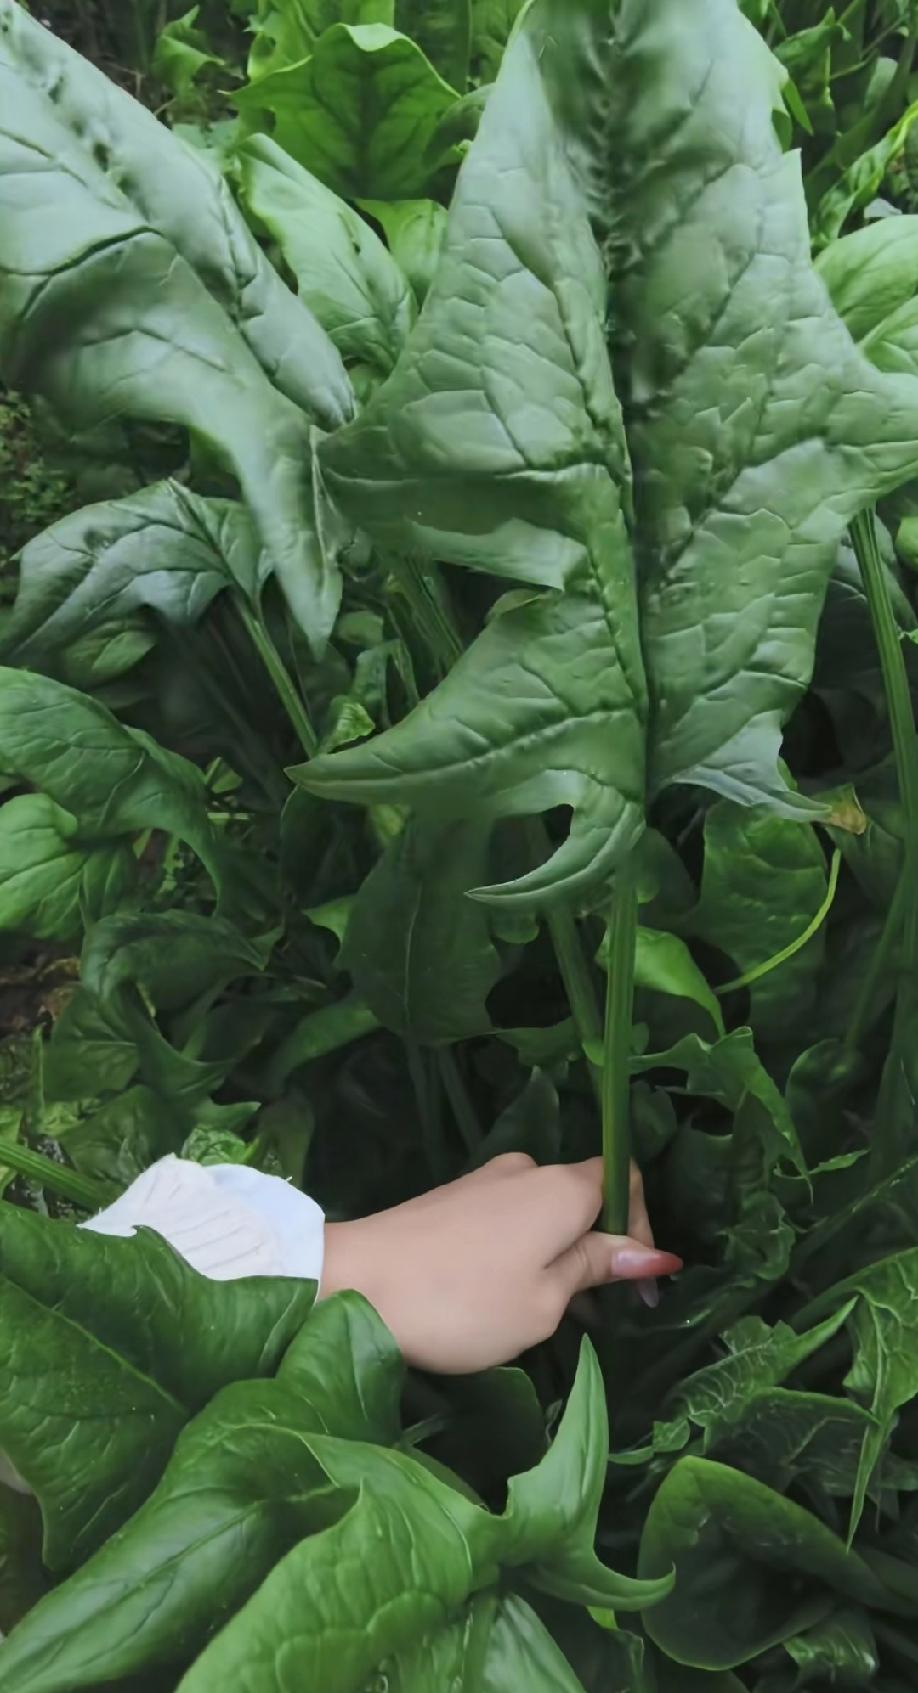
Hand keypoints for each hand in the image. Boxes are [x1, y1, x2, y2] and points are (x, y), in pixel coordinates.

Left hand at [320, 1154, 680, 1372]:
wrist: (354, 1283)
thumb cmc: (462, 1303)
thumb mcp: (544, 1302)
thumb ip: (596, 1268)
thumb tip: (650, 1253)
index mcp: (560, 1188)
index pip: (626, 1181)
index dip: (642, 1230)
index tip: (639, 1288)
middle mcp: (526, 1170)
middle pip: (584, 1197)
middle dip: (599, 1250)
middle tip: (599, 1313)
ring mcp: (484, 1181)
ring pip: (544, 1212)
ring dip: (559, 1255)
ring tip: (548, 1314)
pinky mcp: (451, 1198)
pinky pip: (509, 1218)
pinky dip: (522, 1251)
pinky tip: (503, 1295)